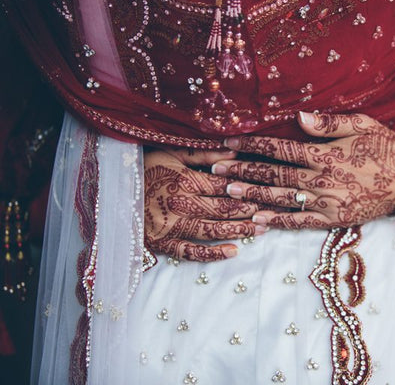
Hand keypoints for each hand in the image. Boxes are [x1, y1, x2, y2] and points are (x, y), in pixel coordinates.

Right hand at [144, 148, 267, 261]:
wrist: (112, 191)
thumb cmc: (145, 168)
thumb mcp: (171, 153)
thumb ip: (203, 153)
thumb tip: (235, 151)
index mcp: (184, 180)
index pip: (223, 186)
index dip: (246, 190)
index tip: (265, 192)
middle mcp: (180, 204)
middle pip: (222, 209)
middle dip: (249, 211)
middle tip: (270, 213)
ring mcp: (172, 226)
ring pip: (213, 230)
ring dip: (239, 230)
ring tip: (261, 230)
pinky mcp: (164, 244)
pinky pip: (191, 252)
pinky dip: (213, 254)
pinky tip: (234, 251)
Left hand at [211, 112, 394, 228]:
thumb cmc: (385, 147)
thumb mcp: (363, 125)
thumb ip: (329, 123)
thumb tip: (298, 118)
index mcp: (326, 154)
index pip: (280, 148)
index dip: (252, 145)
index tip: (228, 142)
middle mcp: (322, 179)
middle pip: (274, 175)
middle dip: (242, 171)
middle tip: (216, 169)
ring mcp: (327, 202)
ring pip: (282, 199)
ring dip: (252, 196)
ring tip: (226, 192)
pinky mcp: (333, 220)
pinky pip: (300, 222)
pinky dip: (278, 222)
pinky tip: (257, 221)